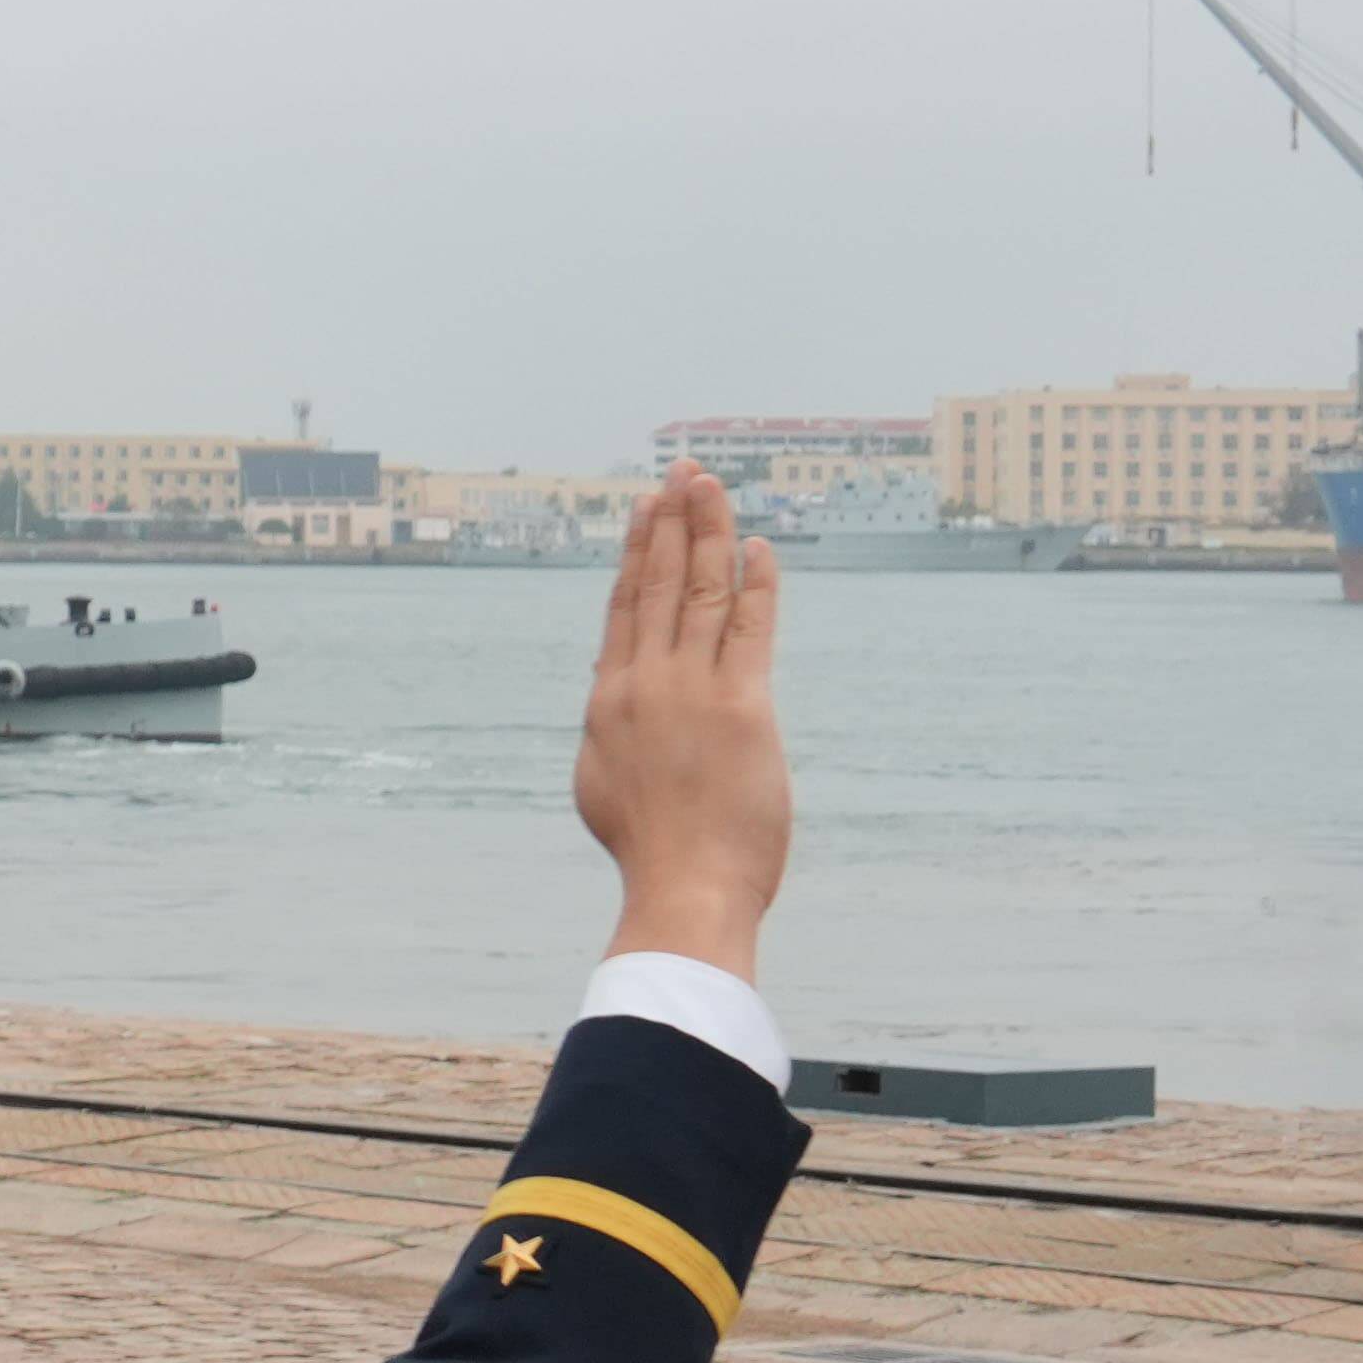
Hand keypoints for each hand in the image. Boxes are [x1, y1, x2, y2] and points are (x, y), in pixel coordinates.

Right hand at [573, 467, 788, 970]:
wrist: (682, 889)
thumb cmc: (649, 853)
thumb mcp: (604, 784)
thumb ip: (609, 732)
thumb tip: (608, 697)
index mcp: (607, 702)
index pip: (625, 608)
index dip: (637, 552)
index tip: (647, 510)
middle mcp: (643, 684)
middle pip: (660, 583)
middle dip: (672, 521)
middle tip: (683, 473)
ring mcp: (690, 690)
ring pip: (700, 591)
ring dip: (709, 532)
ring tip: (712, 487)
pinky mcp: (742, 706)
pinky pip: (749, 628)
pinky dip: (755, 584)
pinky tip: (758, 548)